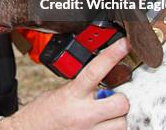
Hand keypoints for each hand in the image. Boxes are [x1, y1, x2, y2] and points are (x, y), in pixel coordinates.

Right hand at [0, 38, 129, 129]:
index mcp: (71, 95)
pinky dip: (110, 129)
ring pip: (122, 124)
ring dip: (117, 118)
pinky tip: (100, 125)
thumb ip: (81, 88)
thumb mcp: (59, 93)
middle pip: (121, 103)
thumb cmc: (40, 114)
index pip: (95, 71)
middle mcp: (82, 114)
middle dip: (121, 99)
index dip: (112, 55)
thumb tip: (101, 82)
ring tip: (105, 115)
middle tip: (113, 98)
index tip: (124, 44)